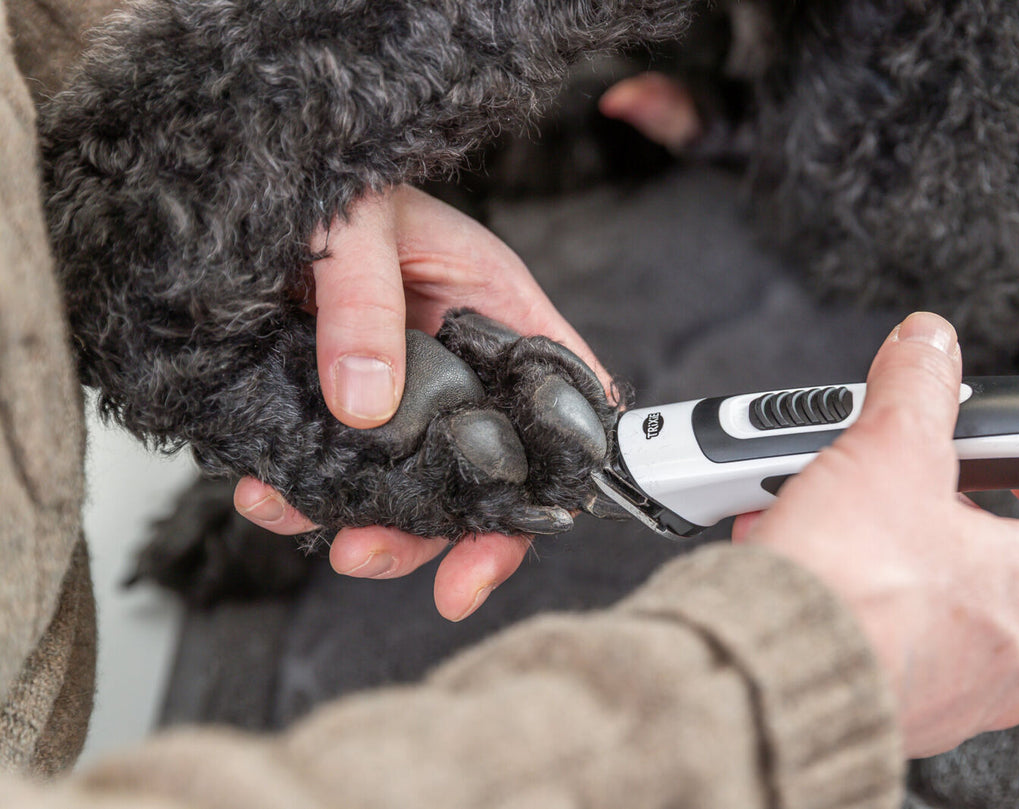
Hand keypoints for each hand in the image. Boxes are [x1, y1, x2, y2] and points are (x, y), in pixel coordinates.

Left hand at [233, 185, 611, 621]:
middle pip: (485, 473)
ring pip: (413, 486)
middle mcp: (461, 362)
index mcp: (496, 311)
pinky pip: (341, 469)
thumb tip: (365, 405)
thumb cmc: (339, 172)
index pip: (558, 406)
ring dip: (366, 524)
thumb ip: (364, 305)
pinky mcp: (345, 402)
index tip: (510, 537)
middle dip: (441, 534)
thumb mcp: (356, 224)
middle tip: (377, 556)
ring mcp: (404, 388)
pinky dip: (306, 497)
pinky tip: (266, 493)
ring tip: (309, 524)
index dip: (553, 481)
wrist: (253, 168)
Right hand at [732, 312, 1018, 757]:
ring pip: (941, 594)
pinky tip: (800, 551)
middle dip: (950, 498)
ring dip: (892, 540)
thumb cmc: (848, 591)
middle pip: (1013, 554)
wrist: (761, 675)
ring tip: (834, 503)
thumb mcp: (888, 451)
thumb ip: (918, 387)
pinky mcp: (892, 703)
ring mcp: (956, 690)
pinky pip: (886, 630)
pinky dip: (852, 587)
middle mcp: (1018, 657)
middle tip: (910, 467)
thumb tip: (928, 348)